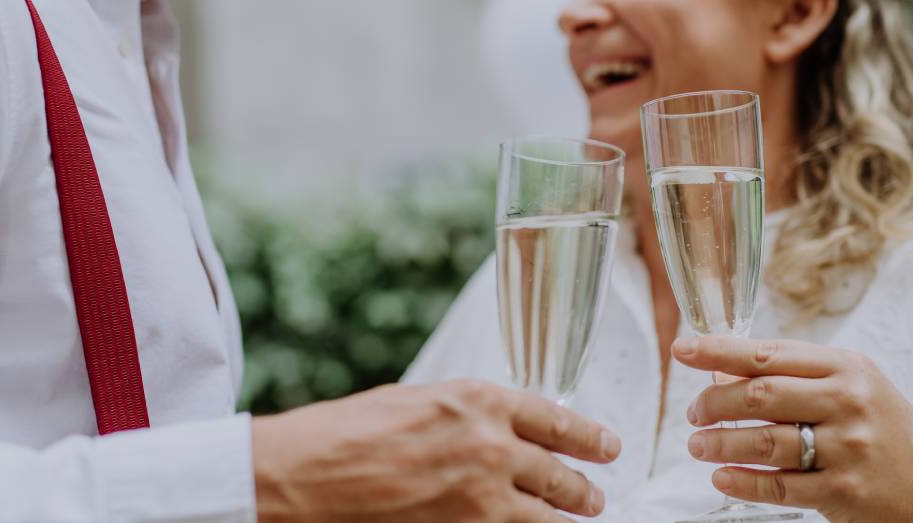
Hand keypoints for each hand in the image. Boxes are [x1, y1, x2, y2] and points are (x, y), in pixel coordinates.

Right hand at [252, 380, 620, 521]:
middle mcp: (490, 447)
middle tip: (594, 496)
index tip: (607, 447)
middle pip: (559, 475)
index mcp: (479, 401)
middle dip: (583, 489)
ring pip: (546, 517)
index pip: (556, 421)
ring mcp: (480, 499)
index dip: (589, 438)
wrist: (305, 473)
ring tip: (574, 520)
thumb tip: (500, 431)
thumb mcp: (419, 402)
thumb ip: (467, 415)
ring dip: (562, 520)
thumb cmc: (349, 432)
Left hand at [673, 336, 912, 522]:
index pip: (768, 353)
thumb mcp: (852, 390)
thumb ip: (794, 377)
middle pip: (761, 395)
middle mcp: (849, 402)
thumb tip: (723, 372)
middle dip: (714, 403)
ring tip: (699, 446)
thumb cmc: (885, 433)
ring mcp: (848, 448)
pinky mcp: (844, 490)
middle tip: (693, 414)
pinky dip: (744, 482)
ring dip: (721, 444)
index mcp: (847, 368)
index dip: (717, 350)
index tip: (682, 349)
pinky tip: (722, 477)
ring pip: (766, 442)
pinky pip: (780, 486)